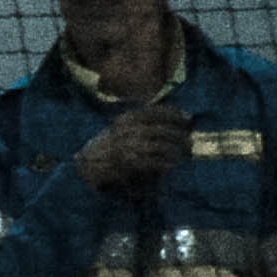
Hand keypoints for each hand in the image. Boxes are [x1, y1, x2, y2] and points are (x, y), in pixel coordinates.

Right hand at [75, 103, 191, 194]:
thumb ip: (140, 124)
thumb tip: (170, 124)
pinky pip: (153, 161)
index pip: (155, 111)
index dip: (174, 113)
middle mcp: (128, 129)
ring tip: (185, 155)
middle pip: (162, 129)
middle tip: (190, 142)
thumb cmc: (108, 147)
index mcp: (126, 118)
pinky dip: (166, 163)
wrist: (87, 164)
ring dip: (176, 151)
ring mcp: (128, 145)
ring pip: (160, 146)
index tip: (188, 118)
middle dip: (179, 135)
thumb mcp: (121, 129)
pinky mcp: (128, 162)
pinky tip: (173, 166)